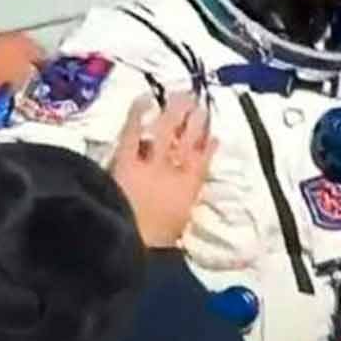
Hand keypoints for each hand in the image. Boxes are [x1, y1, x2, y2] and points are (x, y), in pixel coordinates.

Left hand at [111, 94, 216, 247]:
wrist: (132, 244)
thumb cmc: (155, 244)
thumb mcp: (175, 229)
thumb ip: (180, 215)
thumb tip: (182, 217)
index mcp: (189, 190)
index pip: (203, 161)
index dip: (208, 147)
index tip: (213, 135)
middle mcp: (174, 171)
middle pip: (188, 140)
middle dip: (195, 120)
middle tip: (199, 103)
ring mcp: (151, 163)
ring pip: (166, 131)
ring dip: (175, 112)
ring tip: (182, 96)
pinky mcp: (127, 161)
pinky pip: (134, 133)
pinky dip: (138, 114)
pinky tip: (144, 98)